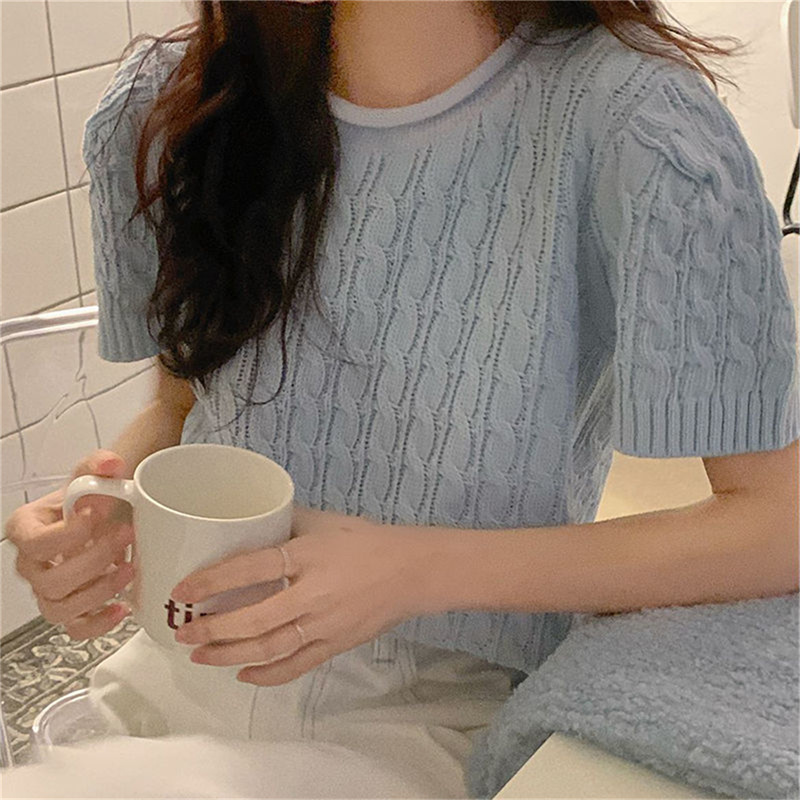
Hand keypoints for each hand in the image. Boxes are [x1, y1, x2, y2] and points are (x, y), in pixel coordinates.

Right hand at [6, 450, 134, 639]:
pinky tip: (123, 606)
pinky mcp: (71, 608)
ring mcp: (49, 590)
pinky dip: (98, 624)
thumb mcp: (94, 475)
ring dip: (99, 591)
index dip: (68, 535)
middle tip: (124, 537)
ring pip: (59, 608)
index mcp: (26, 529)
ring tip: (130, 568)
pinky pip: (74, 628)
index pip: (36, 543)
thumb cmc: (94, 498)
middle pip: (51, 580)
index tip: (96, 515)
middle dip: (93, 561)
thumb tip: (109, 464)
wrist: (110, 512)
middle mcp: (31, 564)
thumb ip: (99, 465)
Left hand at [169, 506, 428, 685]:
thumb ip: (287, 522)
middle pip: (254, 619)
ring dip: (230, 655)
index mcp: (308, 556)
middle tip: (183, 631)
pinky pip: (297, 666)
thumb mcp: (326, 521)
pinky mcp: (336, 645)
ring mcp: (325, 625)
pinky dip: (268, 675)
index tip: (182, 590)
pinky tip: (243, 674)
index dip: (212, 580)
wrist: (414, 570)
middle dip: (212, 629)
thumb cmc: (367, 540)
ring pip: (270, 648)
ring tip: (200, 656)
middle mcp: (313, 594)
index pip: (251, 568)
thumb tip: (250, 520)